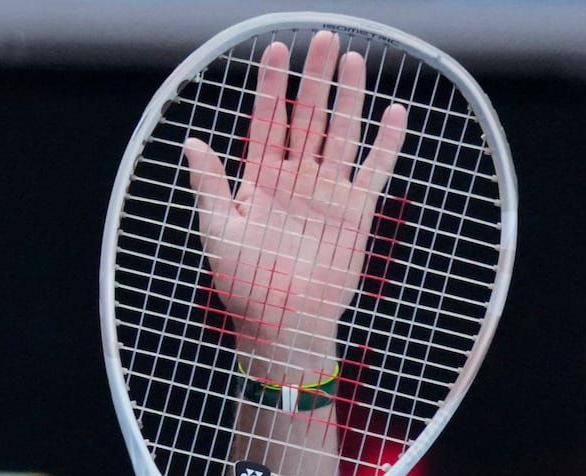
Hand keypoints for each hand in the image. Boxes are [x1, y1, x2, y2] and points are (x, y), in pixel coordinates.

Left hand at [185, 31, 406, 376]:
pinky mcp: (355, 211)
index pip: (266, 122)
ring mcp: (327, 192)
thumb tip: (191, 142)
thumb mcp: (218, 233)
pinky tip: (394, 113)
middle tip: (323, 39)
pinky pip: (374, 170)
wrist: (282, 327)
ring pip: (341, 133)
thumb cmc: (243, 286)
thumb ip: (209, 186)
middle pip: (307, 117)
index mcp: (259, 181)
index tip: (275, 51)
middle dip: (314, 78)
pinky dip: (386, 144)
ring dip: (348, 98)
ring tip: (354, 59)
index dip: (271, 87)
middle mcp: (295, 179)